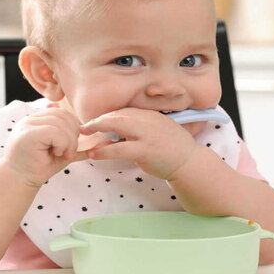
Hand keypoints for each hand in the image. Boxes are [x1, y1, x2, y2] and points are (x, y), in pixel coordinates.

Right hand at [4, 104, 88, 186]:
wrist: (19, 180)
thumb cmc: (38, 167)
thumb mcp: (61, 153)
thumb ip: (75, 145)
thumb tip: (96, 145)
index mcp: (38, 119)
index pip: (62, 113)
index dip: (72, 127)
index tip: (68, 146)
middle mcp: (31, 118)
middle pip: (63, 115)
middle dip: (72, 135)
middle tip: (68, 152)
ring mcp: (27, 124)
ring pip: (60, 123)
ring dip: (68, 141)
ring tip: (61, 153)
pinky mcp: (27, 134)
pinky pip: (54, 131)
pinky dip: (61, 143)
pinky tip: (56, 153)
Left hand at [80, 108, 202, 179]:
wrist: (189, 162)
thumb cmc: (171, 149)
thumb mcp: (156, 132)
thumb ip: (137, 130)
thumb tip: (113, 135)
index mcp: (150, 115)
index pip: (123, 111)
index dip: (106, 116)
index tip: (95, 122)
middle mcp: (148, 120)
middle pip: (117, 115)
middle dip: (98, 121)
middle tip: (83, 128)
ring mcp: (146, 134)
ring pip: (116, 126)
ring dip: (97, 131)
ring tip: (85, 139)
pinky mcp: (145, 150)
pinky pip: (118, 148)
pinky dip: (104, 150)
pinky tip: (95, 153)